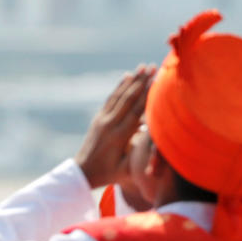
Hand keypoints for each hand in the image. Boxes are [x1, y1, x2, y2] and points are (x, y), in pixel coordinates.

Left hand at [75, 65, 154, 187]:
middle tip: (152, 66)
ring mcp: (102, 119)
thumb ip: (140, 154)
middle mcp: (110, 123)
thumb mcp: (127, 169)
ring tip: (142, 67)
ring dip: (132, 80)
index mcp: (119, 136)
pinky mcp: (99, 118)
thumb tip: (155, 138)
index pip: (136, 110)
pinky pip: (111, 99)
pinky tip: (126, 76)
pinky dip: (120, 86)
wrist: (83, 172)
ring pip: (119, 95)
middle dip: (141, 81)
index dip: (148, 94)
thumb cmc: (110, 174)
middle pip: (128, 98)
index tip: (157, 81)